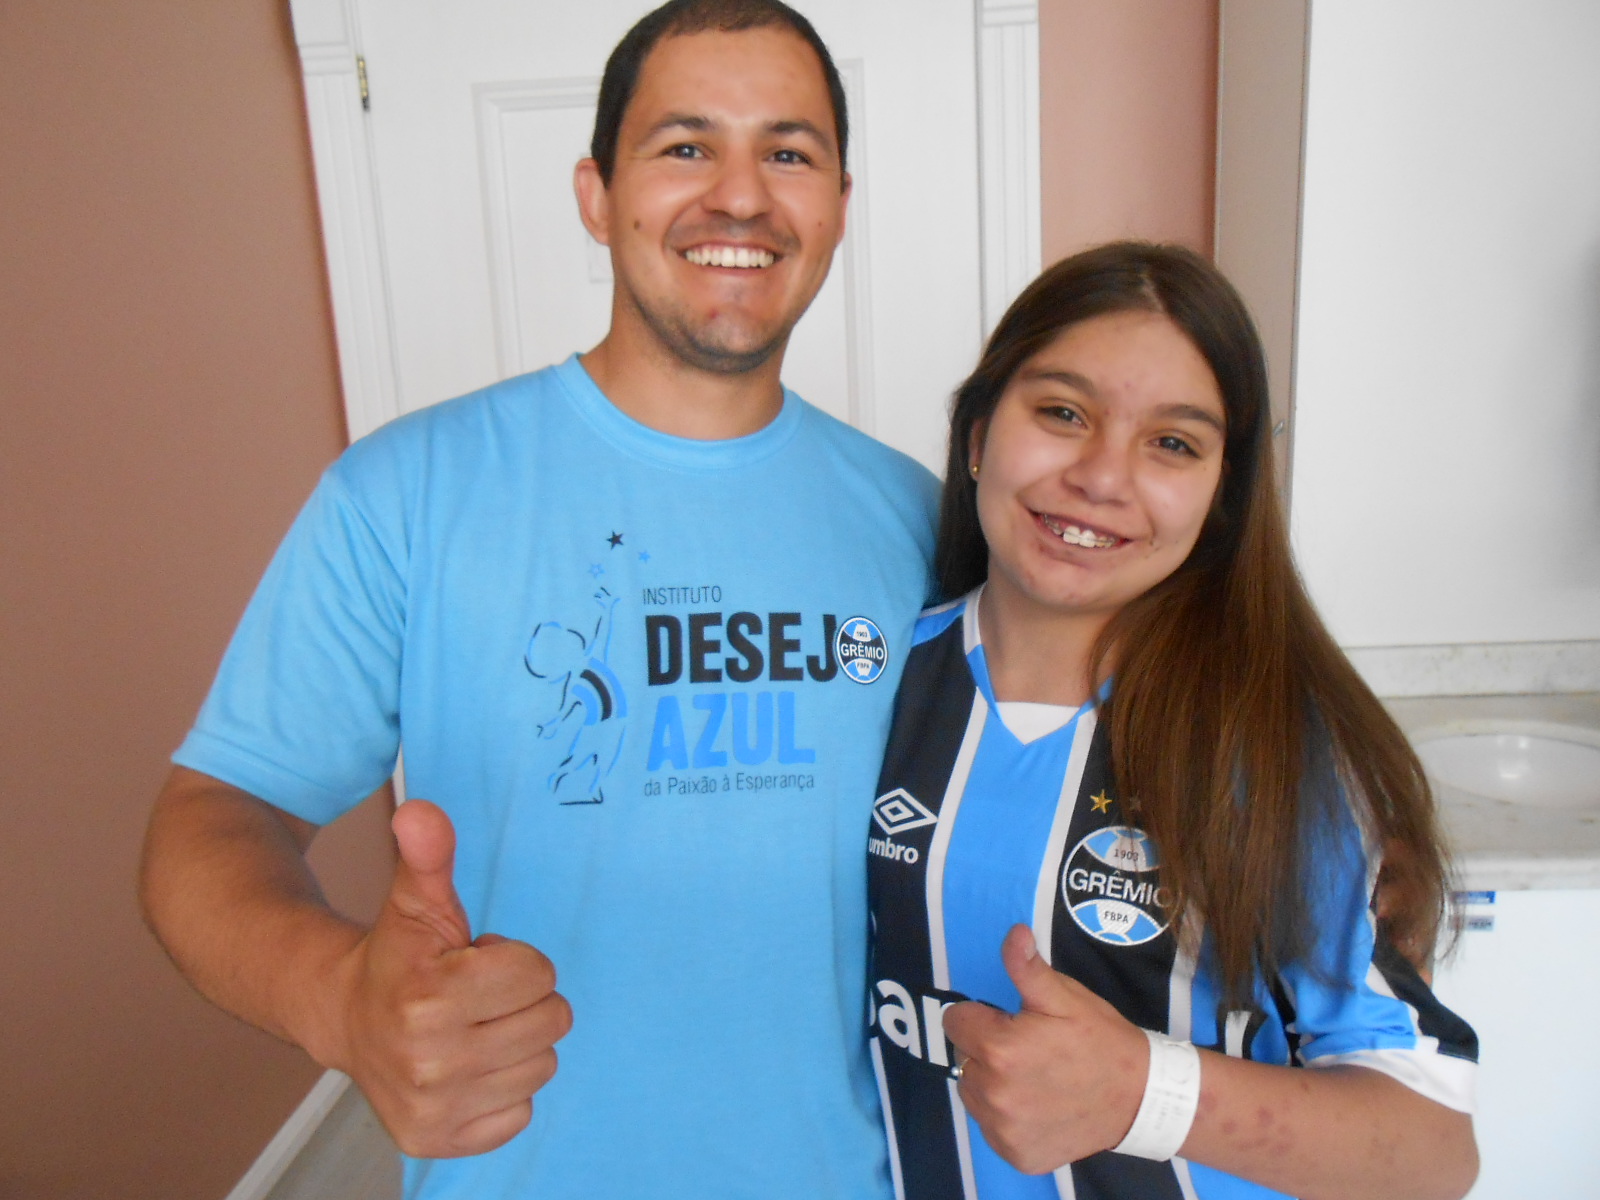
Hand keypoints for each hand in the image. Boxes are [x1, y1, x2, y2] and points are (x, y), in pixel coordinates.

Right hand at [336, 799, 571, 1157]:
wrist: (344, 1019)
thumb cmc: (397, 957)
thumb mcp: (415, 899)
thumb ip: (427, 853)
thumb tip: (420, 810)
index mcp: (429, 997)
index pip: (539, 973)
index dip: (514, 960)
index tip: (474, 961)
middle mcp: (431, 1060)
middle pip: (550, 1020)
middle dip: (521, 999)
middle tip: (476, 996)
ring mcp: (435, 1108)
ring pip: (542, 1065)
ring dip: (516, 1042)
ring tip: (471, 1027)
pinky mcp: (439, 1142)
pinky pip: (522, 1112)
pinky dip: (503, 1089)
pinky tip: (467, 1066)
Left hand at [943, 925, 1148, 1173]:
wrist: (1140, 1098)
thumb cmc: (1100, 1041)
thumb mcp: (1065, 997)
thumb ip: (1028, 967)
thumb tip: (1014, 933)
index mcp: (999, 1048)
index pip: (955, 1022)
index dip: (982, 1017)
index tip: (1011, 1022)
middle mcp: (993, 1094)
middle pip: (963, 1058)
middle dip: (987, 1049)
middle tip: (1029, 1050)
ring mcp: (1003, 1130)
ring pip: (973, 1093)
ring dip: (992, 1084)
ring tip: (1034, 1078)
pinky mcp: (1015, 1155)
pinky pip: (992, 1128)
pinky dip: (1007, 1118)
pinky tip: (1039, 1106)